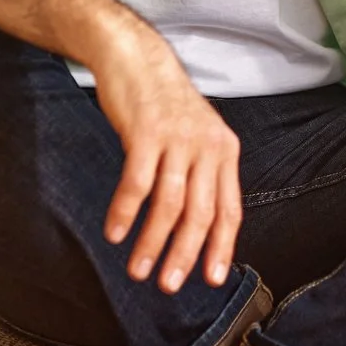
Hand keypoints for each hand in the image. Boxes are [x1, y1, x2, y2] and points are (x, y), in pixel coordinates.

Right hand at [88, 28, 241, 293]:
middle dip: (185, 255)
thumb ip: (203, 175)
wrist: (137, 59)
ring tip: (138, 270)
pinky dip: (125, 212)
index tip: (212, 279)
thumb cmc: (165, 105)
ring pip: (169, 204)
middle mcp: (207, 146)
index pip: (230, 209)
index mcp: (225, 151)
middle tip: (169, 286)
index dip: (222, 247)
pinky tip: (115, 233)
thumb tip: (200, 227)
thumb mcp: (197, 136)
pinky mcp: (146, 133)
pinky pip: (137, 183)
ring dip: (152, 242)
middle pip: (200, 213)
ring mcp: (177, 139)